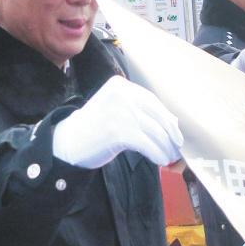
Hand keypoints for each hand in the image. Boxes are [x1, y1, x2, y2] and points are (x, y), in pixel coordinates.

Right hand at [52, 75, 182, 168]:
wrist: (67, 142)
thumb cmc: (95, 128)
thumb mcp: (116, 110)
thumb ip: (140, 111)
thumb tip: (174, 122)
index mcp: (120, 86)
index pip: (152, 101)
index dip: (167, 118)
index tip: (175, 132)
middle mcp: (121, 95)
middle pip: (157, 116)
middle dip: (170, 134)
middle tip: (177, 147)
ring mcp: (120, 112)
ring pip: (155, 132)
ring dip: (166, 146)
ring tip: (170, 156)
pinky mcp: (119, 131)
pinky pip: (147, 144)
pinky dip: (157, 153)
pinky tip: (160, 160)